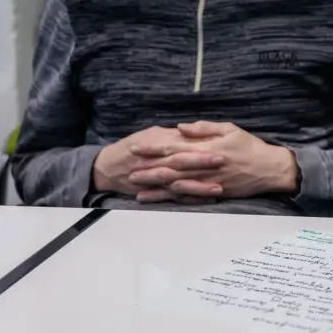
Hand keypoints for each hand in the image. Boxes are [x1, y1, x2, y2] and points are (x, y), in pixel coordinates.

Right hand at [93, 126, 224, 203]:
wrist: (108, 167)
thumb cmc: (133, 146)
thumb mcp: (152, 134)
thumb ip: (173, 134)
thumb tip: (191, 131)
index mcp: (159, 147)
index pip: (183, 148)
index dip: (201, 151)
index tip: (220, 151)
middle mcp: (159, 164)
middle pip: (183, 166)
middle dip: (203, 167)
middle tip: (224, 166)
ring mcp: (157, 181)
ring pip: (180, 185)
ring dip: (199, 188)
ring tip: (219, 189)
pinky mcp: (156, 193)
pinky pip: (174, 198)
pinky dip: (189, 200)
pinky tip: (205, 201)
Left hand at [128, 121, 298, 202]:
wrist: (269, 169)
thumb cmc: (250, 147)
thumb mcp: (229, 129)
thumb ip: (204, 128)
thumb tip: (180, 127)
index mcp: (205, 148)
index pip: (173, 147)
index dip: (152, 148)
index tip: (135, 148)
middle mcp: (203, 166)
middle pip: (169, 168)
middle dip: (147, 169)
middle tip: (127, 171)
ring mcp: (206, 181)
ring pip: (175, 185)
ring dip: (155, 186)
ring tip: (136, 187)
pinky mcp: (212, 193)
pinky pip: (188, 197)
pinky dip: (171, 198)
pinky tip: (159, 199)